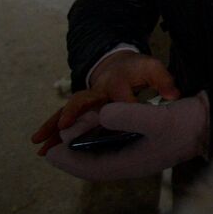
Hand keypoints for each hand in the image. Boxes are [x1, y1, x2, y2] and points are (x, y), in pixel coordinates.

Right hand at [31, 53, 178, 155]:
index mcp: (117, 82)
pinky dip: (52, 132)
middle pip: (83, 99)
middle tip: (63, 125)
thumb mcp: (152, 69)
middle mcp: (97, 91)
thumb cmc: (137, 70)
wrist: (117, 64)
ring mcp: (86, 100)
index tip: (122, 121)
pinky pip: (63, 120)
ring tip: (38, 144)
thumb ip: (164, 80)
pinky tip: (41, 149)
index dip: (122, 107)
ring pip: (67, 112)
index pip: (119, 96)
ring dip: (53, 127)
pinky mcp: (80, 108)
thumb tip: (174, 95)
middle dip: (73, 112)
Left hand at [44, 93, 209, 180]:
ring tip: (72, 129)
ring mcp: (137, 154)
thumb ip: (127, 117)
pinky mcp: (142, 144)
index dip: (68, 160)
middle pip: (93, 160)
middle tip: (58, 136)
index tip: (50, 152)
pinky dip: (99, 136)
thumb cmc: (188, 123)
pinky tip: (96, 126)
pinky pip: (112, 145)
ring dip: (85, 143)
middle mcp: (132, 162)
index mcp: (133, 163)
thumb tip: (100, 115)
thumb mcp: (157, 118)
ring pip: (101, 152)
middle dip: (73, 150)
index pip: (91, 167)